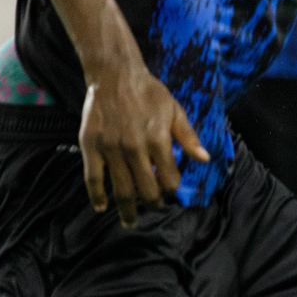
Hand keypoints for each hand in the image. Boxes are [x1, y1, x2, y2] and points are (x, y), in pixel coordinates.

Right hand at [79, 59, 209, 227]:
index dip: (172, 190)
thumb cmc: (150, 92)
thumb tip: (204, 159)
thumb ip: (188, 137)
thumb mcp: (175, 111)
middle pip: (145, 189)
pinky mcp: (91, 146)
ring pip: (121, 188)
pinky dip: (97, 196)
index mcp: (158, 140)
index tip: (170, 194)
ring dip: (127, 209)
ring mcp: (111, 149)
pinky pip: (93, 178)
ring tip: (130, 221)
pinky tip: (101, 207)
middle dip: (152, 205)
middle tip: (153, 210)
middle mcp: (135, 148)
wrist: (115, 75)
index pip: (169, 178)